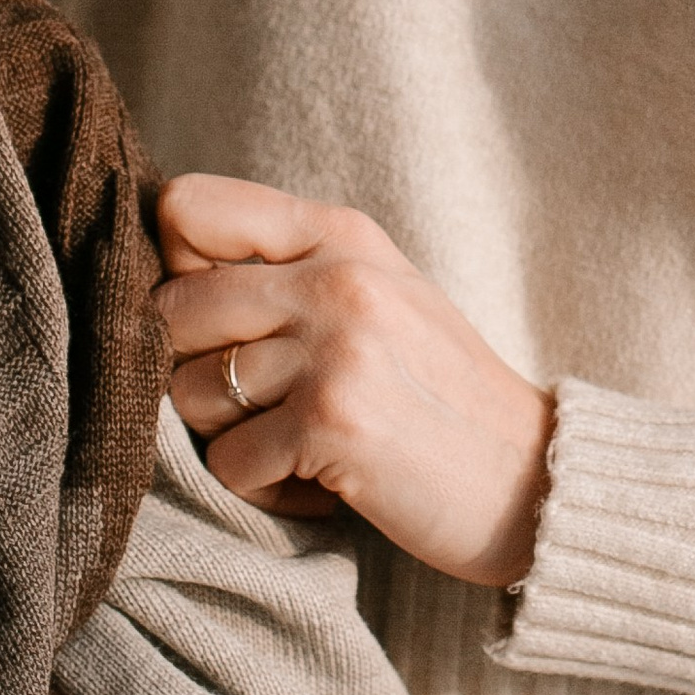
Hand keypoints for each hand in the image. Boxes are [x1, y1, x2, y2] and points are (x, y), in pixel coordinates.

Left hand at [158, 173, 555, 586]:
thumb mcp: (379, 294)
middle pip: (172, 309)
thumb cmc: (438, 392)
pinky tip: (318, 480)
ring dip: (228, 437)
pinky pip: (227, 462)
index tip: (213, 316)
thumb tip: (165, 271)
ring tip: (296, 442)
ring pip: (189, 392)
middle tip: (258, 403)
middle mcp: (336, 278)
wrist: (530, 480)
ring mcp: (334, 350)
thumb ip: (288, 268)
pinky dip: (262, 487)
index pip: (188, 206)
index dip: (173, 268)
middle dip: (193, 368)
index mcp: (342, 234)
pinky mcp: (331, 424)